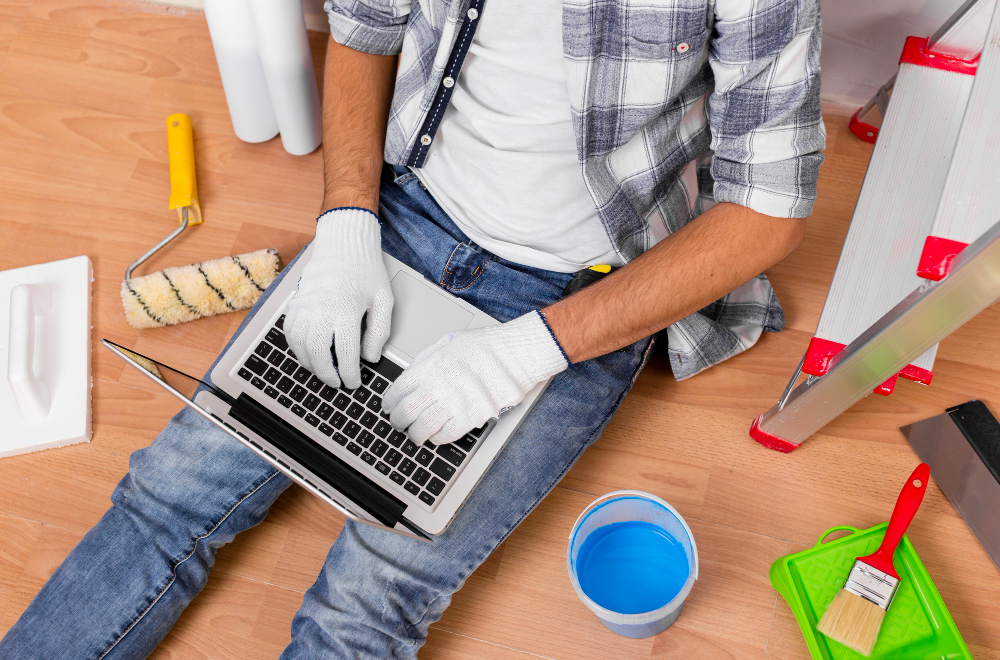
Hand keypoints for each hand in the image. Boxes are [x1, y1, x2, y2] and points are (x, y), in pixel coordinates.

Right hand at [285, 208, 392, 388]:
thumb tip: (371, 358)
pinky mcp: (295, 303)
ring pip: (300, 346)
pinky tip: (308, 354)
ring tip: (324, 371)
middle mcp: (321, 310)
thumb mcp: (384, 300)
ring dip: (311, 364)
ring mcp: (304, 307)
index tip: (354, 383)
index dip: (350, 374)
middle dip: (328, 374)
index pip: (345, 354)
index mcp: (346, 311)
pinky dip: (297, 348)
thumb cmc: (366, 271)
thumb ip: (380, 332)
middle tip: (338, 383)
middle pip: (319, 354)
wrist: (343, 245)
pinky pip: (290, 333)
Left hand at [383, 311, 568, 444]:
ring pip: (422, 429)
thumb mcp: (448, 343)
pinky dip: (437, 439)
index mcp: (430, 365)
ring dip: (414, 435)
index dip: (388, 402)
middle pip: (405, 412)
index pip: (397, 390)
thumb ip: (427, 359)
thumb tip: (411, 376)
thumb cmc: (486, 346)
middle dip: (397, 421)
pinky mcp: (471, 417)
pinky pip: (446, 436)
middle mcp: (439, 385)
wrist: (516, 354)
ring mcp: (455, 403)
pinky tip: (436, 435)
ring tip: (415, 435)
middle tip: (398, 423)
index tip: (388, 407)